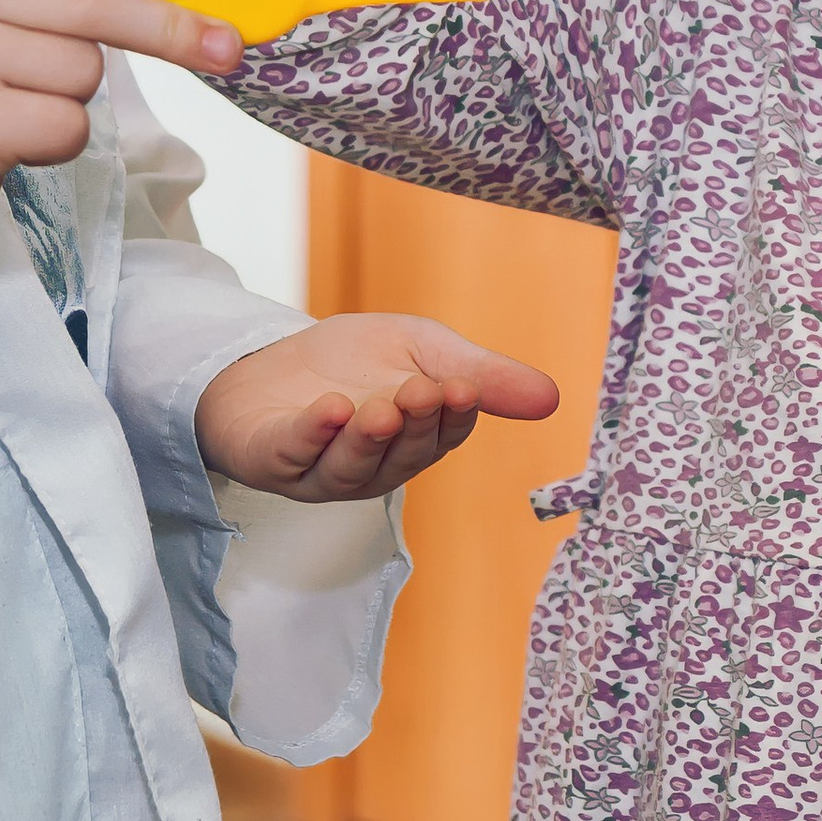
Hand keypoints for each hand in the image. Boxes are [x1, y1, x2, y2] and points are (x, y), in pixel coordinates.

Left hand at [194, 311, 560, 502]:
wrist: (268, 361)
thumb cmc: (354, 361)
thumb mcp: (425, 351)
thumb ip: (482, 374)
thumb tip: (553, 398)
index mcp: (415, 443)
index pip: (444, 435)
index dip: (454, 414)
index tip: (463, 387)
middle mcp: (374, 467)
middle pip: (402, 454)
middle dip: (414, 424)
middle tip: (423, 390)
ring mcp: (323, 470)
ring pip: (352, 466)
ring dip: (368, 438)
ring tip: (381, 408)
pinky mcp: (275, 459)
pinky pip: (295, 455)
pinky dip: (312, 433)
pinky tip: (328, 408)